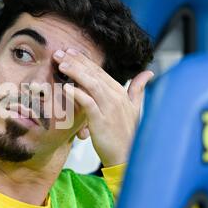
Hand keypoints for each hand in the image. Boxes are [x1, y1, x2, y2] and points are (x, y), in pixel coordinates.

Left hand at [53, 48, 153, 166]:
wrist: (126, 156)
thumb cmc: (127, 133)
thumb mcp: (134, 108)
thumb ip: (138, 88)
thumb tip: (148, 72)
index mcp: (120, 92)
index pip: (99, 71)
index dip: (84, 60)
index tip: (70, 52)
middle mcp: (115, 97)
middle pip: (93, 74)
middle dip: (76, 62)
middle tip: (59, 52)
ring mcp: (109, 108)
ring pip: (91, 85)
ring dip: (75, 73)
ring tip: (61, 65)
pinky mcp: (101, 120)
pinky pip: (88, 104)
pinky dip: (78, 94)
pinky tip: (66, 88)